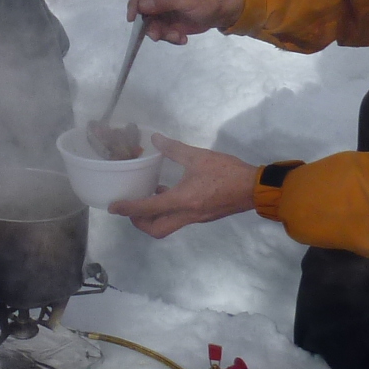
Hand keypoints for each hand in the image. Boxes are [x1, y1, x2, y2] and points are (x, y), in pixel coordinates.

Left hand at [111, 134, 258, 238]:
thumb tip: (155, 138)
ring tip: (148, 197)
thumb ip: (174, 148)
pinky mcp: (203, 216)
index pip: (148, 209)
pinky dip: (168, 211)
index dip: (128, 208)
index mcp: (182, 201)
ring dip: (154, 217)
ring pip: (167, 226)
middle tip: (132, 206)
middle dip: (140, 222)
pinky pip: (179, 219)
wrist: (255, 188)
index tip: (113, 207)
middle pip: (156, 229)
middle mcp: (186, 215)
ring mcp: (196, 218)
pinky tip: (168, 192)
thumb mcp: (198, 157)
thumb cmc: (226, 172)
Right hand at [127, 0, 243, 44]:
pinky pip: (159, 29)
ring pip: (150, 22)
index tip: (132, 20)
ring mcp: (161, 4)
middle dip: (152, 24)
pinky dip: (168, 36)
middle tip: (159, 36)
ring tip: (177, 37)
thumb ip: (163, 0)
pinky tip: (181, 37)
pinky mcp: (165, 17)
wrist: (221, 13)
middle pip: (144, 8)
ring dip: (162, 33)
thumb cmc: (206, 0)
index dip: (136, 4)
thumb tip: (142, 5)